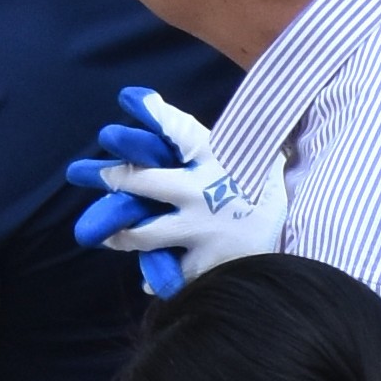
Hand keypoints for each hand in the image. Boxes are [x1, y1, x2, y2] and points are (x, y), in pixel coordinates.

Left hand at [71, 85, 285, 292]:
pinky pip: (165, 272)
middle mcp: (199, 192)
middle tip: (82, 171)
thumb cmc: (275, 212)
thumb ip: (252, 156)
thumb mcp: (266, 176)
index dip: (153, 113)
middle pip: (142, 180)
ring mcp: (196, 230)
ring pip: (141, 231)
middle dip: (110, 176)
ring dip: (118, 232)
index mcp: (217, 164)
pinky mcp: (199, 263)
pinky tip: (146, 281)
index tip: (128, 99)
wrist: (298, 260)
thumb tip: (248, 138)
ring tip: (104, 233)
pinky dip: (154, 278)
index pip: (181, 129)